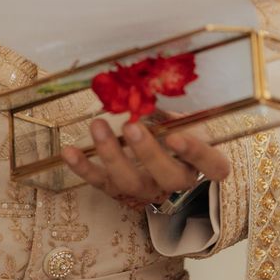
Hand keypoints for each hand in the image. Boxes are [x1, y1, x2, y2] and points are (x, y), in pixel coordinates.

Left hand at [62, 119, 229, 208]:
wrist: (160, 164)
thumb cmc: (172, 134)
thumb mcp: (179, 119)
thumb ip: (167, 109)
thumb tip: (144, 86)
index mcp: (199, 163)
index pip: (211, 165)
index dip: (195, 154)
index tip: (177, 137)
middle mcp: (176, 182)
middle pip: (168, 177)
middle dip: (148, 153)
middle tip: (131, 127)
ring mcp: (146, 190)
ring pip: (131, 183)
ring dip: (112, 154)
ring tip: (98, 125)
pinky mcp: (119, 192)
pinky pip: (101, 183)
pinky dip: (83, 168)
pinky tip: (69, 152)